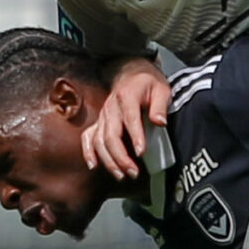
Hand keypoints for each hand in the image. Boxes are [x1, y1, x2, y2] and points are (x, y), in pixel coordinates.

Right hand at [81, 59, 169, 178]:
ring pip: (99, 141)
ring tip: (121, 175)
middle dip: (121, 157)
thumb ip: (160, 106)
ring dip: (109, 160)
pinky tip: (94, 166)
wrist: (130, 73)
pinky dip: (88, 152)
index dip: (135, 136)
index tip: (141, 152)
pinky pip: (88, 138)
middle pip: (111, 135)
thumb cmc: (148, 84)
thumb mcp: (161, 89)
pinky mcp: (99, 122)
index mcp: (127, 97)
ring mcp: (102, 116)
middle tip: (134, 172)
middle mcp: (111, 108)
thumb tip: (160, 122)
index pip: (130, 119)